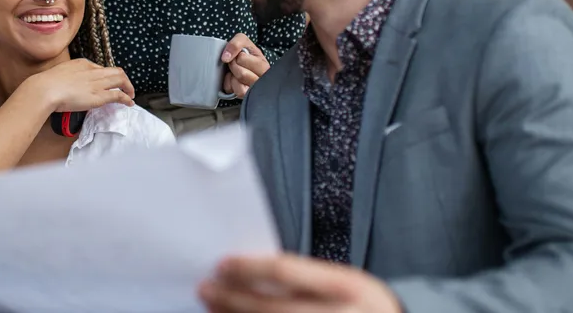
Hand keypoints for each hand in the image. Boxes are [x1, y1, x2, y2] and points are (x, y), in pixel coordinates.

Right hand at [23, 58, 135, 111]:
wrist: (45, 89)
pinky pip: (118, 95)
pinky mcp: (99, 96)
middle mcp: (93, 71)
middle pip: (116, 71)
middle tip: (126, 87)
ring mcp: (98, 83)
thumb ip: (70, 76)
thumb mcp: (60, 73)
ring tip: (131, 95)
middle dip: (124, 79)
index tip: (108, 83)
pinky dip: (126, 98)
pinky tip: (129, 103)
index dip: (108, 76)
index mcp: (83, 63)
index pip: (101, 68)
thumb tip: (72, 85)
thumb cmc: (47, 84)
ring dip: (128, 87)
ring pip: (121, 80)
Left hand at [199, 254, 402, 312]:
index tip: (223, 264)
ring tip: (213, 307)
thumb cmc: (366, 309)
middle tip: (206, 288)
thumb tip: (252, 270)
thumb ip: (308, 278)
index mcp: (348, 286)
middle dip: (232, 298)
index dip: (248, 267)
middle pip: (272, 308)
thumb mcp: (348, 284)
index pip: (286, 271)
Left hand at [221, 33, 269, 97]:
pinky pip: (235, 94)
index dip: (236, 56)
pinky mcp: (246, 96)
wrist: (244, 63)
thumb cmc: (246, 53)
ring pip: (240, 88)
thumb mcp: (243, 41)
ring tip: (235, 73)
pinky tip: (233, 81)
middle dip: (233, 66)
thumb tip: (225, 57)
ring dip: (232, 78)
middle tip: (235, 64)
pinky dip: (230, 86)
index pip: (242, 59)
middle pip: (242, 74)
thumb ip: (236, 43)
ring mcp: (255, 90)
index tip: (239, 56)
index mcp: (264, 65)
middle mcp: (263, 80)